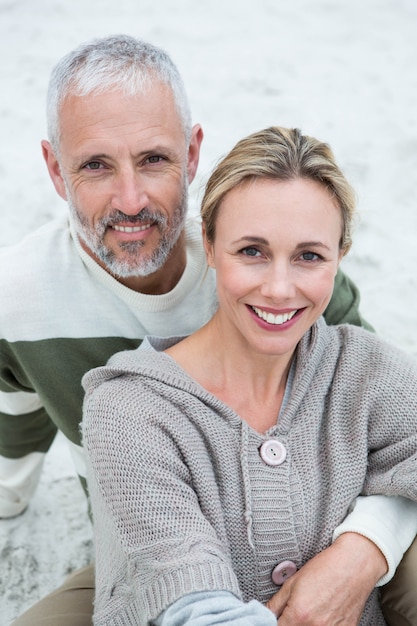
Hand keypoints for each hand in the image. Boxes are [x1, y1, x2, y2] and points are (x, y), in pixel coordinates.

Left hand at [266, 533, 386, 624]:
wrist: (354, 565)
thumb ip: (276, 603)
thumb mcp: (293, 582)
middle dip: (289, 625)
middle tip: (292, 615)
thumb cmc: (324, 568)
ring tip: (308, 614)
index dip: (275, 624)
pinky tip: (322, 616)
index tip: (276, 620)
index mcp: (299, 615)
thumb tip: (265, 614)